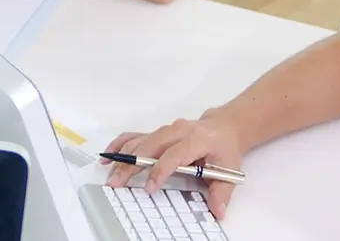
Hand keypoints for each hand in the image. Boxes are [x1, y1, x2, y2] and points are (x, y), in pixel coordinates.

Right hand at [105, 114, 246, 218]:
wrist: (222, 128)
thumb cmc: (224, 148)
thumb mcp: (229, 171)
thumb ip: (221, 193)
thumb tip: (217, 211)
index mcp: (196, 139)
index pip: (173, 155)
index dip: (159, 171)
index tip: (149, 188)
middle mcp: (177, 131)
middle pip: (149, 147)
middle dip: (131, 166)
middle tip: (117, 182)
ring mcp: (164, 130)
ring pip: (139, 142)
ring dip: (122, 158)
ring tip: (110, 174)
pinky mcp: (156, 132)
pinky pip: (135, 136)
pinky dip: (120, 145)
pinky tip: (109, 155)